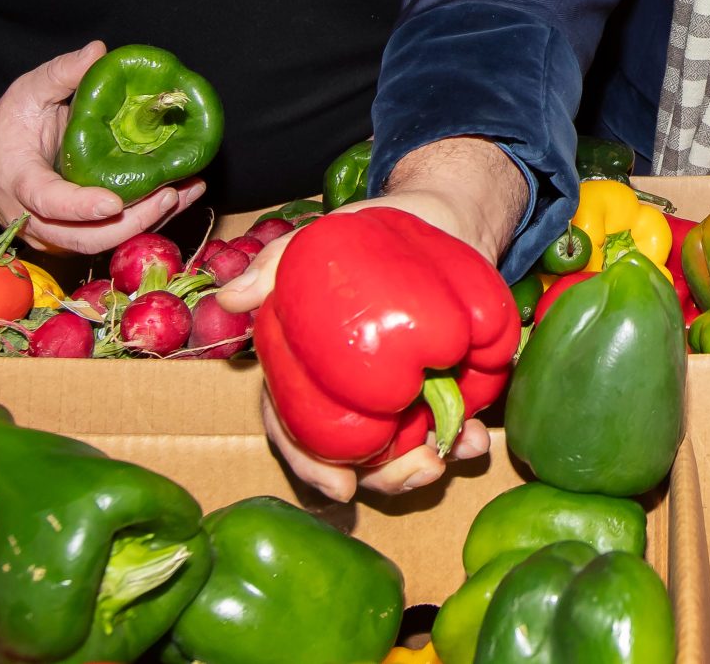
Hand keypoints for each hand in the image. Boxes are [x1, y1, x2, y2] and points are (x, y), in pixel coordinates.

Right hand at [0, 40, 204, 252]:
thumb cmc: (9, 126)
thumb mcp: (27, 92)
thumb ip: (60, 73)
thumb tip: (98, 52)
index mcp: (18, 181)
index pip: (47, 202)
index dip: (80, 207)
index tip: (114, 203)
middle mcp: (32, 218)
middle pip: (82, 238)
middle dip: (130, 222)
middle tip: (168, 194)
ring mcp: (52, 233)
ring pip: (100, 243)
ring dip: (146, 223)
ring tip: (185, 193)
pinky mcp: (71, 236)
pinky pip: (108, 237)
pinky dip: (144, 222)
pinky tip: (177, 198)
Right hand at [220, 163, 517, 503]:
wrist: (440, 218)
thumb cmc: (368, 233)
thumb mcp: (321, 239)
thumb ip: (275, 263)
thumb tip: (230, 298)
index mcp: (310, 372)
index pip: (296, 431)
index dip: (310, 467)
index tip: (340, 490)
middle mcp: (351, 395)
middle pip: (357, 458)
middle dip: (388, 478)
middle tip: (422, 468)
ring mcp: (398, 396)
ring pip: (404, 453)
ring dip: (432, 466)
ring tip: (460, 448)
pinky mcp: (444, 388)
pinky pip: (450, 428)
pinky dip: (467, 441)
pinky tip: (479, 437)